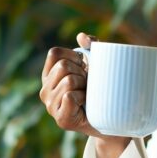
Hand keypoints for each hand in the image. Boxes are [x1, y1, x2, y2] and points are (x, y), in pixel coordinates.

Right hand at [40, 33, 129, 157]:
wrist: (112, 120)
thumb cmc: (101, 90)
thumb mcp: (96, 65)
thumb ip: (91, 47)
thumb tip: (81, 37)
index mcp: (48, 76)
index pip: (54, 53)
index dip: (73, 55)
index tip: (84, 66)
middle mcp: (45, 91)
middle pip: (63, 66)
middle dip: (81, 72)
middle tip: (87, 85)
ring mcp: (51, 106)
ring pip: (69, 81)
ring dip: (84, 86)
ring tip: (88, 95)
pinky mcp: (61, 119)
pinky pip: (70, 97)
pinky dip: (83, 98)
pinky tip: (86, 105)